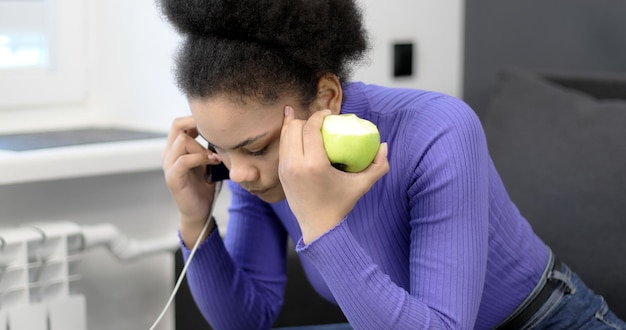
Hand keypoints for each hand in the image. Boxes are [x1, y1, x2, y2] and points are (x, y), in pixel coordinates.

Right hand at [163, 116, 222, 245]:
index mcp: (175, 149)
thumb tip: (224, 131)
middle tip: (217, 137)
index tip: (215, 125)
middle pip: (177, 126)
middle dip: (199, 127)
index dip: (195, 119)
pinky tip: (213, 161)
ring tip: (216, 155)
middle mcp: (168, 154)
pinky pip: (184, 160)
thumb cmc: (204, 185)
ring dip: (202, 146)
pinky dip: (200, 157)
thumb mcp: (207, 161)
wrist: (199, 211)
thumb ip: (208, 147)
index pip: (179, 123)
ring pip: (181, 141)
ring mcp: (169, 165)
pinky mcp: (173, 178)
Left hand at [279, 107, 388, 243]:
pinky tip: (294, 129)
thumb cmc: (341, 203)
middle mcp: (295, 165)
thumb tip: (384, 145)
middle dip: (306, 119)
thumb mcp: (363, 185)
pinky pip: (282, 147)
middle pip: (294, 128)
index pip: (310, 129)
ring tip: (308, 123)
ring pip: (285, 135)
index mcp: (314, 165)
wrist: (318, 227)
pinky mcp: (280, 174)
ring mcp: (285, 169)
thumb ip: (378, 166)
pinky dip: (288, 137)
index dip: (318, 115)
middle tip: (320, 121)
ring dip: (295, 126)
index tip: (328, 114)